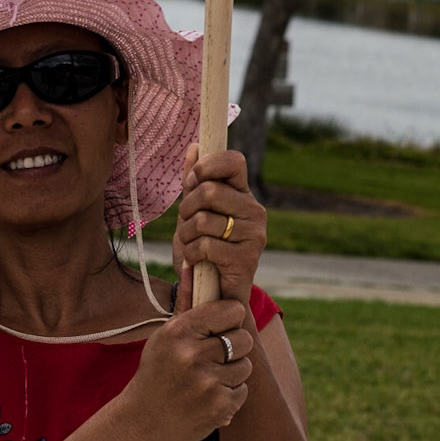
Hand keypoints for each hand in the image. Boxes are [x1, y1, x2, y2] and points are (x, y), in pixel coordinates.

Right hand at [115, 295, 252, 440]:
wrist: (143, 422)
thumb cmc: (156, 372)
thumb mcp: (164, 336)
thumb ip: (186, 304)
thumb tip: (194, 265)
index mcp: (179, 332)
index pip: (230, 310)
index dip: (229, 317)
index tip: (222, 325)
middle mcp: (193, 355)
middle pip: (242, 338)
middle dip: (234, 346)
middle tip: (216, 354)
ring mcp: (207, 383)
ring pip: (246, 366)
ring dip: (233, 371)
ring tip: (209, 377)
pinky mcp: (219, 407)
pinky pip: (243, 390)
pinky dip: (231, 393)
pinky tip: (209, 395)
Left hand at [172, 146, 265, 302]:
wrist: (216, 294)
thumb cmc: (205, 250)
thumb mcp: (194, 213)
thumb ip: (195, 182)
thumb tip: (194, 146)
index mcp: (243, 194)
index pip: (234, 161)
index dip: (208, 165)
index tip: (192, 182)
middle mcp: (254, 210)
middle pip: (210, 191)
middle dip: (186, 208)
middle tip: (185, 223)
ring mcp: (254, 234)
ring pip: (203, 220)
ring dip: (185, 235)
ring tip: (189, 244)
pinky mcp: (247, 258)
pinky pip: (206, 246)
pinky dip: (190, 254)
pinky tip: (194, 260)